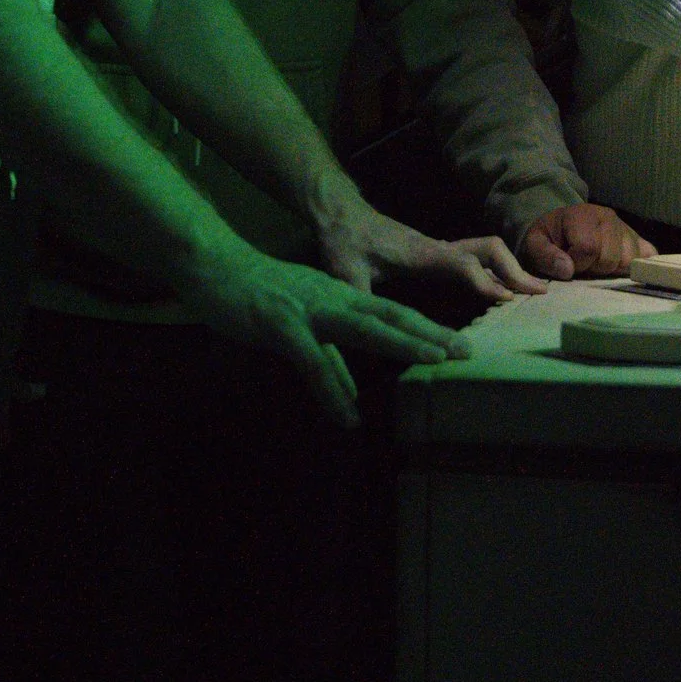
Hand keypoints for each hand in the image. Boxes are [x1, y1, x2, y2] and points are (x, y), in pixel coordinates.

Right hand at [176, 239, 470, 427]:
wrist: (214, 266)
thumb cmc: (256, 295)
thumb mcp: (300, 323)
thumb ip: (328, 355)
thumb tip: (351, 394)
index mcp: (340, 296)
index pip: (392, 313)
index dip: (426, 330)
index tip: (460, 346)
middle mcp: (333, 298)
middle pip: (390, 316)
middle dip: (429, 334)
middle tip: (466, 352)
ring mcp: (308, 310)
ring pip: (363, 327)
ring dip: (400, 344)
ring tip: (432, 362)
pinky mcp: (281, 325)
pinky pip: (313, 360)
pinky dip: (332, 390)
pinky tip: (347, 415)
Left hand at [319, 205, 547, 303]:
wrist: (337, 212)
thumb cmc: (341, 240)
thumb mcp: (344, 273)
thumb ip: (358, 303)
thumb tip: (364, 339)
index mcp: (420, 253)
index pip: (461, 264)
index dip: (485, 281)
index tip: (507, 299)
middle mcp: (437, 248)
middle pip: (488, 249)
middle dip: (515, 269)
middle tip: (540, 295)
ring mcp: (439, 248)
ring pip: (486, 250)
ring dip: (510, 267)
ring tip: (533, 294)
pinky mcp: (436, 252)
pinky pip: (476, 257)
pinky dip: (497, 269)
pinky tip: (504, 289)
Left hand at [519, 204, 659, 279]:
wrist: (563, 227)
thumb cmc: (550, 237)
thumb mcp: (535, 244)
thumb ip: (545, 256)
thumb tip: (567, 270)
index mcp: (583, 215)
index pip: (589, 248)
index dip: (577, 263)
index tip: (568, 263)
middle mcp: (609, 218)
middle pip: (611, 258)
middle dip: (594, 268)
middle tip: (584, 264)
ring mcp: (627, 228)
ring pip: (630, 261)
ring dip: (612, 269)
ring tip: (598, 263)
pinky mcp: (639, 239)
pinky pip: (649, 257)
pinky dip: (637, 266)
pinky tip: (620, 267)